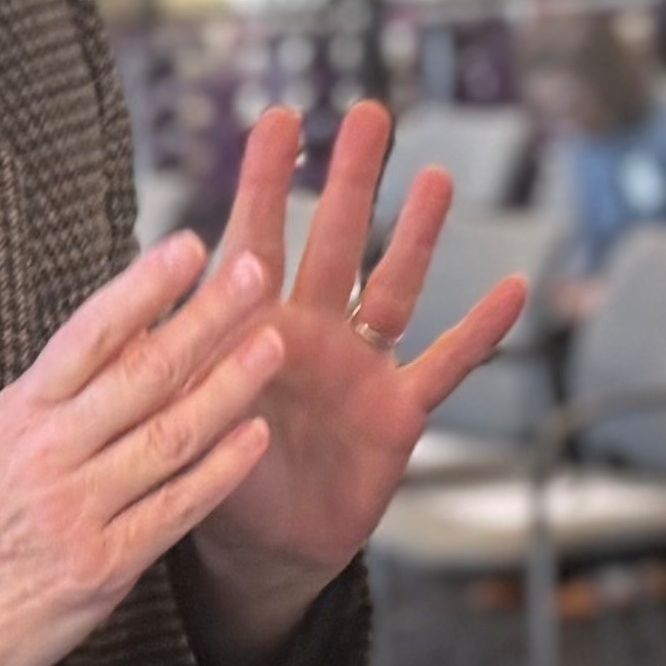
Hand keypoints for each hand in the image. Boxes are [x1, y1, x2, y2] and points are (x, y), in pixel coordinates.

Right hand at [0, 224, 289, 665]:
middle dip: (205, 318)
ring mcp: (77, 510)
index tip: (190, 246)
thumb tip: (134, 323)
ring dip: (230, 386)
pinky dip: (222, 469)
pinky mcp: (105, 564)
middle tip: (255, 271)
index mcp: (21, 414)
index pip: (88, 335)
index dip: (142, 287)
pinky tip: (258, 435)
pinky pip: (178, 506)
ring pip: (171, 435)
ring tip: (274, 343)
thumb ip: (66, 391)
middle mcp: (48, 454)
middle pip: (142, 374)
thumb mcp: (3, 440)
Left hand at [182, 106, 537, 655]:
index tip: (280, 117)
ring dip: (418, 236)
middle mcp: (310, 332)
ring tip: (437, 178)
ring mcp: (359, 367)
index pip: (257, 239)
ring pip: (394, 287)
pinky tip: (512, 291)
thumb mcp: (184, 420)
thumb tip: (153, 314)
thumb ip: (183, 367)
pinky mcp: (398, 412)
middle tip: (370, 116)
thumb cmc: (212, 475)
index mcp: (250, 328)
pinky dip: (480, 332)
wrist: (260, 550)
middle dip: (352, 179)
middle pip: (336, 242)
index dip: (267, 179)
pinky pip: (446, 364)